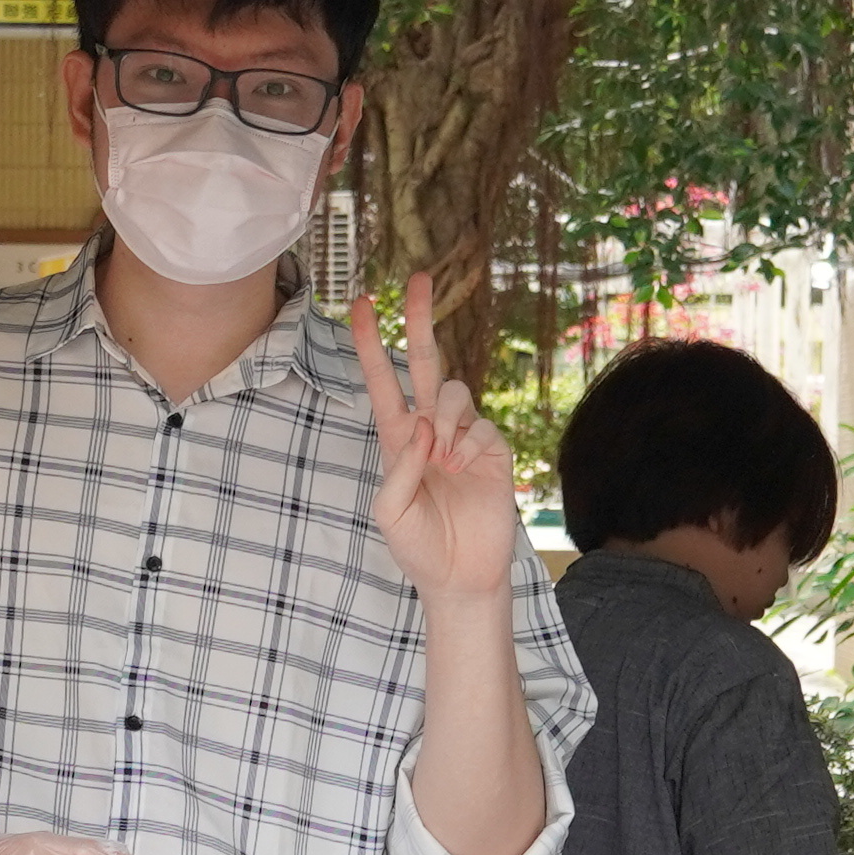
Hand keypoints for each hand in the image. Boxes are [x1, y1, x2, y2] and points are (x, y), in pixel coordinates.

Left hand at [351, 275, 529, 610]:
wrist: (462, 576)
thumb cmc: (419, 547)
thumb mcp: (391, 512)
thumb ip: (400, 468)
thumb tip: (424, 426)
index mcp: (397, 439)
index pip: (381, 381)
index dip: (368, 343)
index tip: (361, 302)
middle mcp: (429, 429)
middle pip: (422, 361)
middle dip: (418, 320)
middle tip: (419, 278)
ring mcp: (462, 436)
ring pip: (452, 392)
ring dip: (444, 418)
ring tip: (443, 461)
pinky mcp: (492, 449)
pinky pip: (479, 426)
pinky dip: (467, 445)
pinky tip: (463, 472)